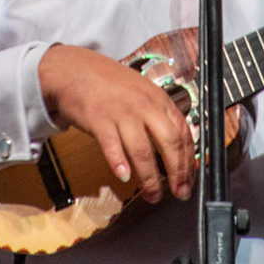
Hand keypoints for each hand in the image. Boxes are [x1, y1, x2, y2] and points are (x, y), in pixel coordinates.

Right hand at [38, 44, 194, 202]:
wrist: (75, 69)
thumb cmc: (110, 84)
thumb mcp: (143, 93)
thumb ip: (159, 117)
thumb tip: (176, 150)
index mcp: (159, 100)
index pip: (183, 133)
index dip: (188, 161)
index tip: (189, 180)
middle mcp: (144, 105)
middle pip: (169, 143)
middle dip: (177, 173)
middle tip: (179, 193)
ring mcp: (121, 112)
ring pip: (142, 150)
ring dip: (149, 178)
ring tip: (153, 195)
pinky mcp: (98, 119)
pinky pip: (112, 146)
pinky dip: (119, 163)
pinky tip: (124, 178)